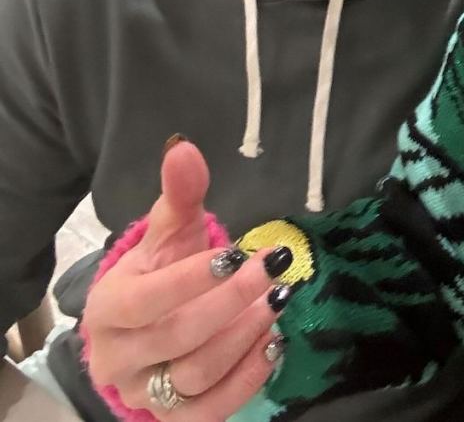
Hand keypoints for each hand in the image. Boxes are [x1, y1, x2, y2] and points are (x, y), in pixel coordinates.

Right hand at [83, 140, 286, 421]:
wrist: (148, 329)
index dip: (191, 280)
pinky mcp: (175, 419)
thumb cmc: (159, 272)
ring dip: (244, 336)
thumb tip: (184, 146)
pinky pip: (211, 412)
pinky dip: (248, 378)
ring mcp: (145, 395)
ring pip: (196, 375)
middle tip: (272, 268)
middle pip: (177, 337)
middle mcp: (119, 359)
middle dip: (231, 301)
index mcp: (109, 308)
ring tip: (277, 299)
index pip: (146, 301)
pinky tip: (275, 342)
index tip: (236, 253)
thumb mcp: (168, 232)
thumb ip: (179, 193)